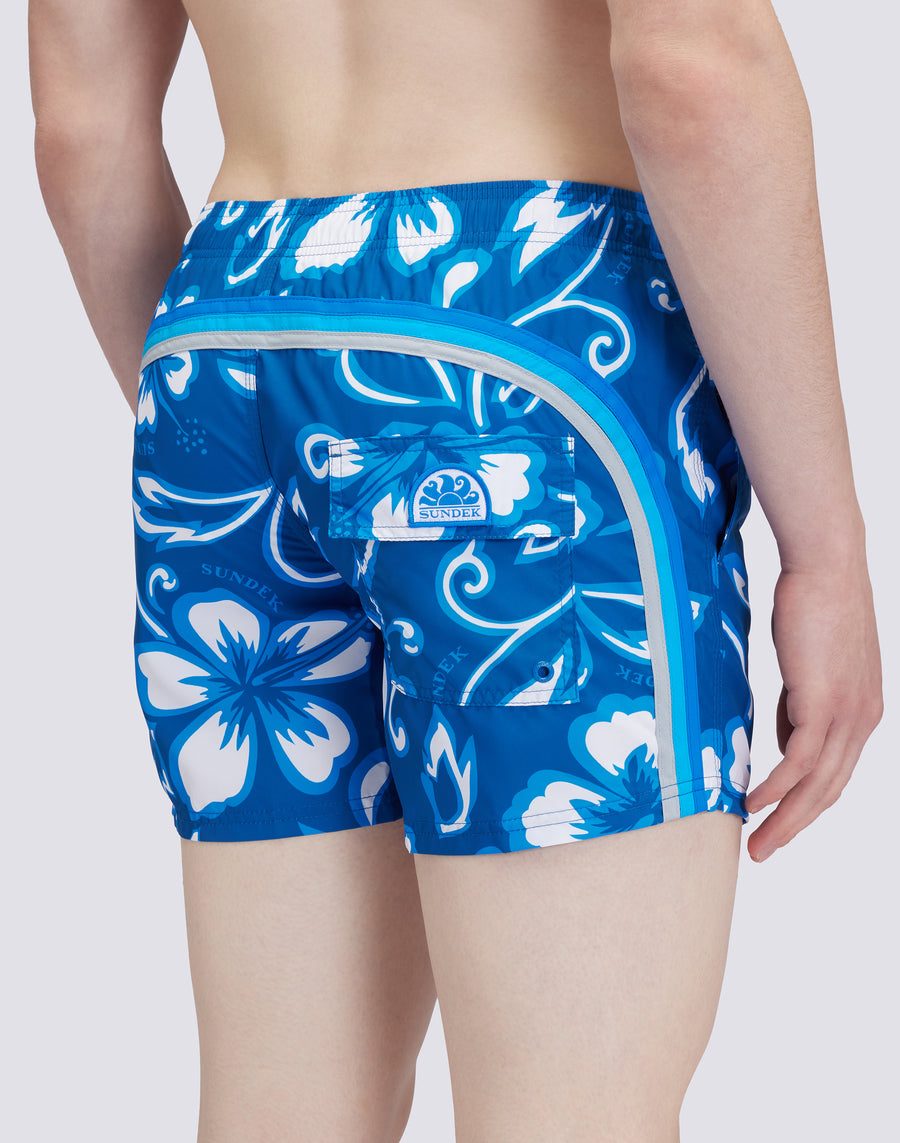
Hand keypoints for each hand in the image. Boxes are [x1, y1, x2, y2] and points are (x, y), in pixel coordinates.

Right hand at [743, 560, 882, 861]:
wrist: (827, 566)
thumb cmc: (813, 603)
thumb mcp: (807, 666)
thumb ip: (798, 706)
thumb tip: (782, 741)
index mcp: (862, 712)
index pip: (835, 773)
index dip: (805, 804)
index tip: (777, 822)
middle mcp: (862, 720)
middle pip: (829, 791)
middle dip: (795, 825)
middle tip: (763, 851)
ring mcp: (847, 714)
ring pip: (817, 785)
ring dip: (785, 819)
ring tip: (756, 841)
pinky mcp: (825, 704)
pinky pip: (799, 762)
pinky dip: (777, 788)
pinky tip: (754, 802)